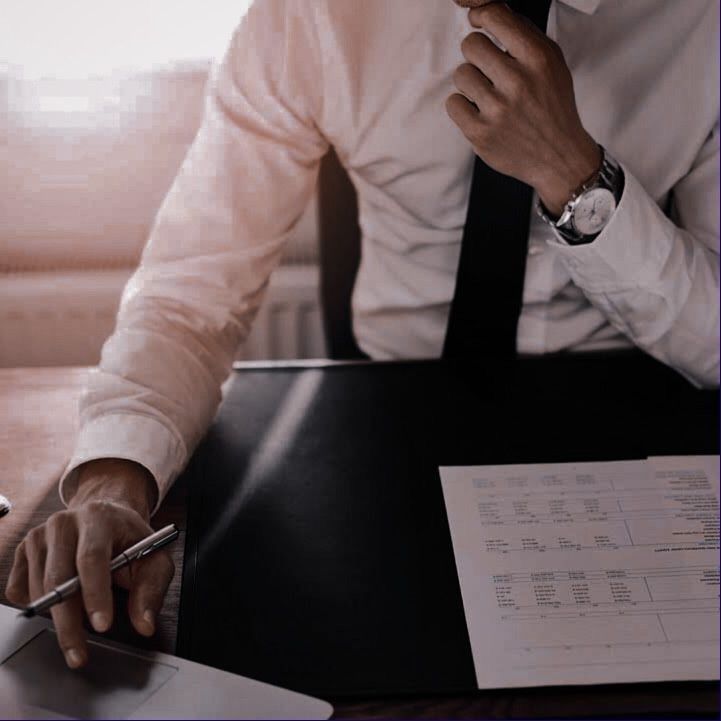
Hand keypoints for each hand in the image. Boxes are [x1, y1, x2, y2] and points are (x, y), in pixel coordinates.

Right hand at [5, 458, 173, 668]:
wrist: (107, 517)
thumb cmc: (130, 539)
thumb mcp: (153, 558)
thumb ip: (151, 590)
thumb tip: (144, 624)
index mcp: (99, 517)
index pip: (92, 558)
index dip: (96, 594)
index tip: (102, 625)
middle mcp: (64, 522)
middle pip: (59, 577)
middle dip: (69, 623)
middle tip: (79, 655)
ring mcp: (39, 535)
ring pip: (38, 589)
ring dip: (56, 617)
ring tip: (79, 627)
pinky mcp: (23, 550)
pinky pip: (19, 591)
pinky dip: (38, 607)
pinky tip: (61, 604)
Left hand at [446, 1, 601, 214]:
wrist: (558, 156)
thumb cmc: (552, 106)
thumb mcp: (552, 64)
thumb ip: (524, 36)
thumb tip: (488, 11)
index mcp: (537, 59)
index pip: (495, 17)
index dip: (481, 16)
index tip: (479, 22)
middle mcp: (517, 82)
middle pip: (471, 45)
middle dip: (477, 55)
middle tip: (488, 70)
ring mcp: (497, 110)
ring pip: (460, 74)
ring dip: (470, 82)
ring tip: (487, 94)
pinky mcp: (480, 134)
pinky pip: (453, 104)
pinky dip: (463, 107)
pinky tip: (479, 112)